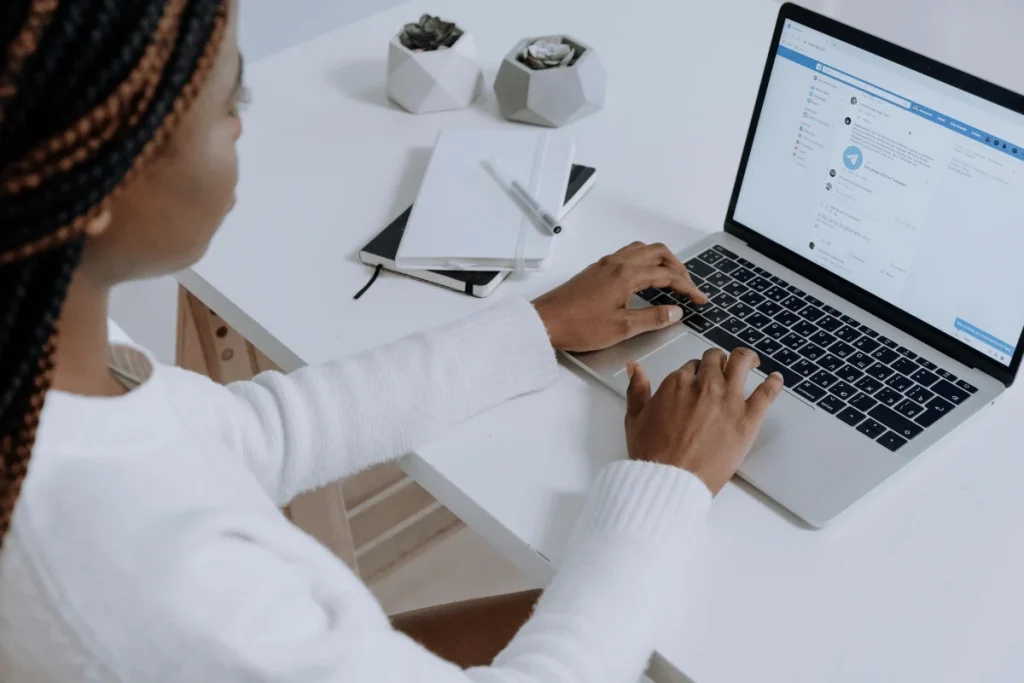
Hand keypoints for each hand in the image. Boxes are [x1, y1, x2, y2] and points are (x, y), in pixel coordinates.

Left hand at [532, 242, 707, 351]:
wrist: (545, 322)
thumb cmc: (578, 326)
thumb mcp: (622, 328)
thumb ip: (652, 318)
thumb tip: (675, 312)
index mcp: (627, 275)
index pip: (667, 275)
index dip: (688, 287)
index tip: (700, 299)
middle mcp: (617, 263)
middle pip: (657, 253)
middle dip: (677, 267)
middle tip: (687, 286)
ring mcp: (604, 264)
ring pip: (641, 250)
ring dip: (660, 260)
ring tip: (669, 279)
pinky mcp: (595, 270)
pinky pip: (627, 255)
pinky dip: (643, 261)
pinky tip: (642, 279)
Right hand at [624, 347, 782, 494]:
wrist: (670, 480)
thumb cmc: (652, 454)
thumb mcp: (635, 417)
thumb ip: (636, 389)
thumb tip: (635, 367)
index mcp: (677, 383)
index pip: (691, 366)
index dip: (695, 372)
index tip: (697, 381)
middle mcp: (705, 385)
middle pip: (715, 360)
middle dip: (717, 362)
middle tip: (722, 368)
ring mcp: (729, 399)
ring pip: (741, 363)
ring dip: (746, 358)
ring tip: (750, 360)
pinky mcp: (748, 418)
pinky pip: (767, 393)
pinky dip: (774, 383)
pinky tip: (776, 379)